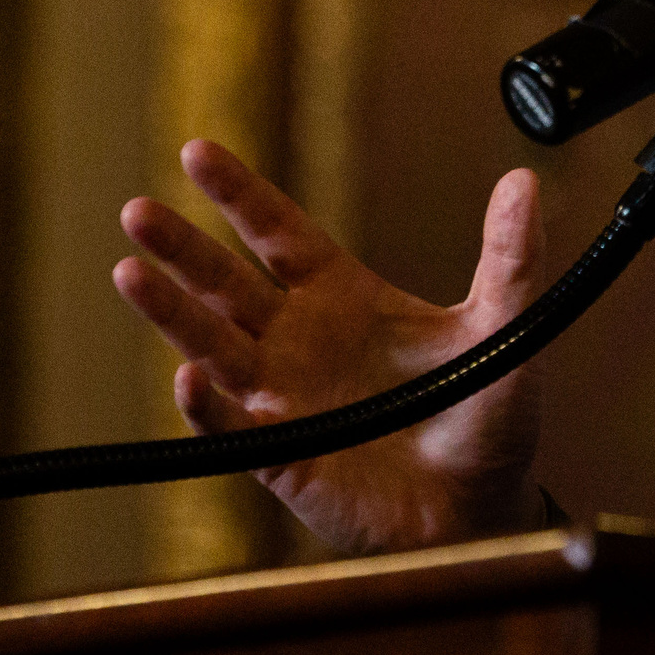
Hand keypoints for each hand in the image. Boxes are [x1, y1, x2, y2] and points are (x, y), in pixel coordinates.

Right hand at [113, 139, 549, 554]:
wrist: (482, 504)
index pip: (279, 232)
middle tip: (138, 212)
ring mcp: (283, 397)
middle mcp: (299, 340)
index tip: (197, 150)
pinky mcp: (281, 457)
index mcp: (343, 296)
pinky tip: (190, 379)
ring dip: (173, 314)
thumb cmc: (486, 415)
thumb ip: (510, 257)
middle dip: (183, 247)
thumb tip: (524, 184)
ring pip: (213, 346)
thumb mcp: (504, 327)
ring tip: (130, 274)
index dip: (240, 194)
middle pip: (227, 283)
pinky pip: (233, 427)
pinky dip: (210, 406)